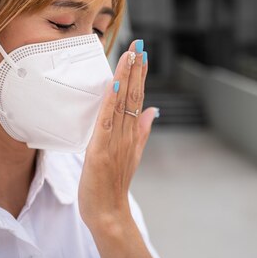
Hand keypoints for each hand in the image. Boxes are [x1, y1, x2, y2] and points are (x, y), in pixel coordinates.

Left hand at [78, 40, 156, 257]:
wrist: (108, 213)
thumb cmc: (114, 185)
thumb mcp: (132, 154)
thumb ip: (143, 131)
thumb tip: (154, 110)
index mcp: (133, 133)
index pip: (139, 97)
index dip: (140, 74)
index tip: (142, 52)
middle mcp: (128, 134)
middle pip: (134, 95)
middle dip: (136, 68)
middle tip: (139, 43)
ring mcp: (116, 141)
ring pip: (124, 103)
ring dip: (127, 77)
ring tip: (131, 55)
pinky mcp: (102, 150)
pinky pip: (107, 122)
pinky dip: (111, 103)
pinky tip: (115, 85)